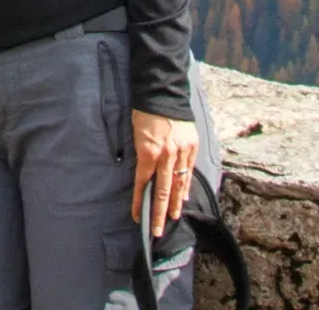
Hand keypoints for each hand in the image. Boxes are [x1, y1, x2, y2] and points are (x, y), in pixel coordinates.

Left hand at [133, 110, 198, 229]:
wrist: (163, 95)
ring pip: (178, 185)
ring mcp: (181, 153)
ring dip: (173, 204)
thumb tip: (144, 175)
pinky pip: (188, 172)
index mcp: (148, 152)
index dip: (140, 203)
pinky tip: (182, 199)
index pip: (142, 184)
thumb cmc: (143, 113)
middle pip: (162, 191)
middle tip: (156, 231)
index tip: (137, 218)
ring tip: (170, 218)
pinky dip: (185, 187)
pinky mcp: (191, 148)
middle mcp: (166, 156)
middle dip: (158, 213)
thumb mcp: (135, 134)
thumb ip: (141, 156)